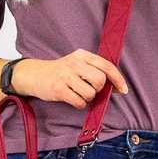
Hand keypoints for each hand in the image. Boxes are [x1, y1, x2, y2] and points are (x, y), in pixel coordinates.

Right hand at [11, 49, 128, 107]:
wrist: (35, 75)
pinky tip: (71, 98)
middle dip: (98, 89)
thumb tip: (117, 87)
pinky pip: (79, 102)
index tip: (123, 89)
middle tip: (89, 89)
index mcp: (82, 55)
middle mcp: (74, 63)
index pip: (106, 66)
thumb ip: (95, 71)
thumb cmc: (61, 72)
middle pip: (100, 80)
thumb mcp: (77, 65)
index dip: (117, 79)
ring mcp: (65, 75)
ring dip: (87, 98)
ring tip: (78, 93)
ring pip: (90, 93)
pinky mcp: (58, 89)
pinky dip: (79, 104)